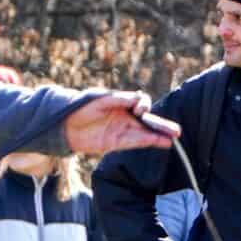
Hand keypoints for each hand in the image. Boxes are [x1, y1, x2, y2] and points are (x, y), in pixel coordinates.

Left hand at [62, 91, 178, 155]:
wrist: (64, 124)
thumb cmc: (81, 106)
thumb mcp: (100, 99)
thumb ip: (119, 99)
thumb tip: (138, 98)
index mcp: (121, 103)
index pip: (140, 102)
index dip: (143, 105)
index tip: (139, 110)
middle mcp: (125, 117)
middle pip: (147, 121)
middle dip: (162, 125)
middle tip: (176, 131)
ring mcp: (122, 130)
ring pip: (144, 133)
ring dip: (158, 136)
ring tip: (172, 139)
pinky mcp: (116, 143)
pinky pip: (135, 142)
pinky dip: (147, 142)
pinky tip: (160, 143)